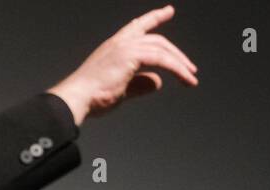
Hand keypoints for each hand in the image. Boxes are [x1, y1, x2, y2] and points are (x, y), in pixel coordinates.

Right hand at [48, 5, 197, 125]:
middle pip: (157, 40)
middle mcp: (121, 41)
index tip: (169, 10)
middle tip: (190, 67)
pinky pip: (161, 59)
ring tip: (191, 79)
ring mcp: (125, 46)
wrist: (78, 98)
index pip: (138, 26)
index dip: (155, 17)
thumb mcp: (122, 89)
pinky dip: (176, 69)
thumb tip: (158, 82)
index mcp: (115, 46)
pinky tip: (184, 79)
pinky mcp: (131, 56)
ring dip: (180, 64)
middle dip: (176, 53)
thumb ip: (140, 84)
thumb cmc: (93, 97)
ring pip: (162, 49)